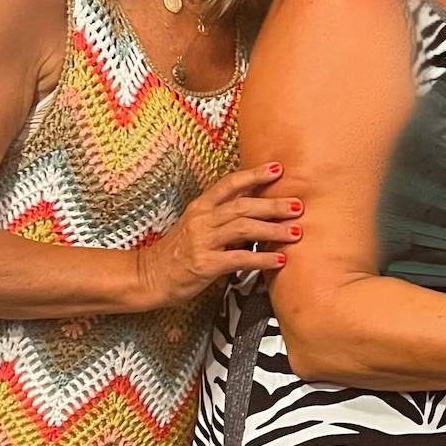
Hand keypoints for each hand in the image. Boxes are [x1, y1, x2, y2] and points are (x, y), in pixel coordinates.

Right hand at [135, 163, 301, 309]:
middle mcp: (202, 220)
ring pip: (243, 228)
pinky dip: (262, 258)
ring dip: (273, 229)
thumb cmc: (177, 251)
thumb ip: (224, 216)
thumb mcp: (197, 225)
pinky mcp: (204, 264)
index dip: (254, 175)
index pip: (230, 184)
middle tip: (298, 205)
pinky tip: (279, 260)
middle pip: (243, 205)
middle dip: (273, 204)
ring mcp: (202, 241)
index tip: (277, 168)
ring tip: (295, 232)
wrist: (147, 277)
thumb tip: (258, 208)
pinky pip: (239, 258)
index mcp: (201, 206)